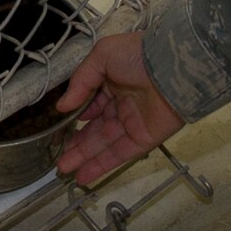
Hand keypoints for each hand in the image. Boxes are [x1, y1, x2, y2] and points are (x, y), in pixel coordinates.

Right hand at [54, 31, 184, 184]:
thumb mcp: (102, 56)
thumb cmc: (136, 56)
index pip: (93, 104)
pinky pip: (120, 154)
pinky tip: (83, 175)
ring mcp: (134, 123)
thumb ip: (80, 81)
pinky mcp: (144, 139)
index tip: (61, 128)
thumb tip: (62, 106)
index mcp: (114, 82)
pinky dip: (101, 166)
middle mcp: (123, 104)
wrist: (172, 68)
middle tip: (58, 158)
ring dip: (84, 157)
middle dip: (78, 144)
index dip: (77, 117)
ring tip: (64, 169)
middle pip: (96, 129)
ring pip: (105, 144)